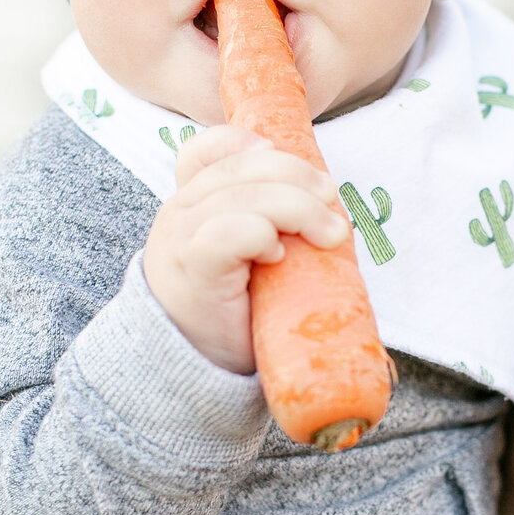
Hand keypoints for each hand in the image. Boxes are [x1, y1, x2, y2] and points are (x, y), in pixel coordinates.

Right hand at [143, 125, 348, 372]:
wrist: (194, 373)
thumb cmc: (233, 313)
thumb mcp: (249, 256)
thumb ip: (267, 220)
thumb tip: (326, 197)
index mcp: (193, 203)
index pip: (205, 150)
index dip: (242, 141)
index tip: (278, 151)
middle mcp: (181, 212)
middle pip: (239, 166)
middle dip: (296, 174)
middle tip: (332, 198)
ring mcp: (181, 238)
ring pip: (243, 195)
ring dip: (297, 207)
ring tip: (329, 234)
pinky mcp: (193, 268)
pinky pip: (230, 232)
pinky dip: (261, 234)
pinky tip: (276, 257)